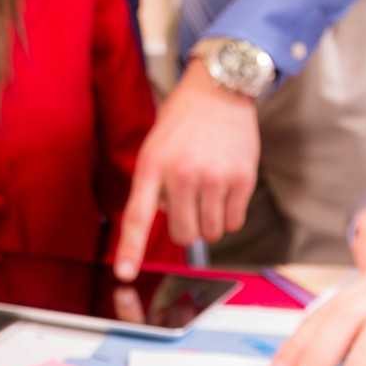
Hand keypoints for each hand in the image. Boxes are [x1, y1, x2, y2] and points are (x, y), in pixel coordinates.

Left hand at [112, 58, 258, 280]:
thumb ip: (153, 186)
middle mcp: (182, 173)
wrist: (219, 92)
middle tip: (188, 203)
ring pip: (211, 232)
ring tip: (207, 189)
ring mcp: (214, 178)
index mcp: (152, 165)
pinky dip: (229, 214)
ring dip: (209, 221)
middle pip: (183, 234)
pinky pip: (234, 222)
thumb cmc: (183, 123)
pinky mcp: (241, 179)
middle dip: (186, 227)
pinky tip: (225, 188)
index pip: (137, 216)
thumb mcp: (154, 148)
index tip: (124, 273)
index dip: (130, 249)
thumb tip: (166, 220)